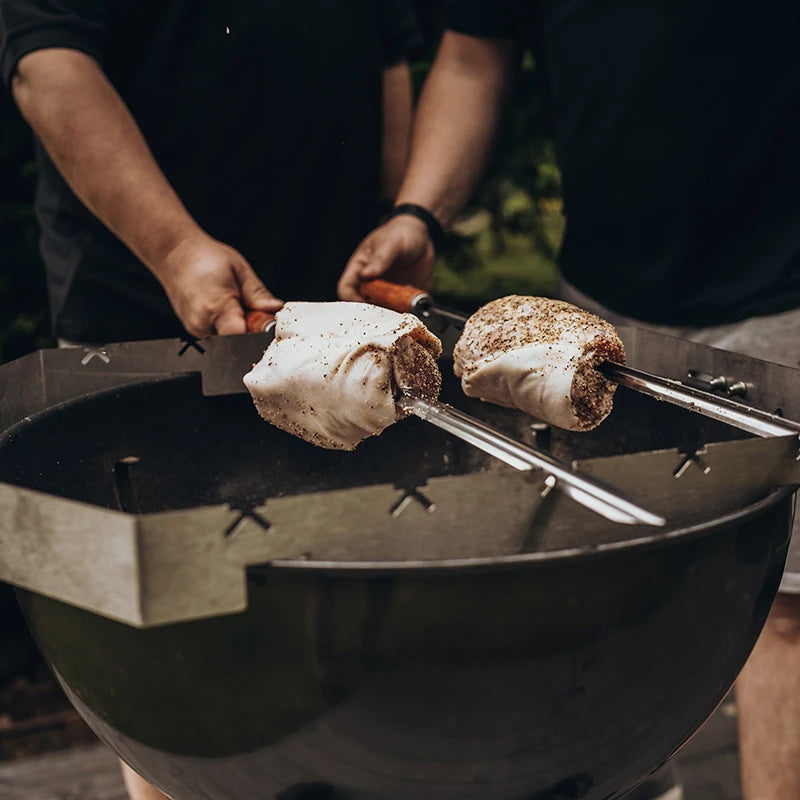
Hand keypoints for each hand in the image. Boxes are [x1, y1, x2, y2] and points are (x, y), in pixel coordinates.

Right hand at [158, 235, 282, 336]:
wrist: (174, 254)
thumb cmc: (204, 257)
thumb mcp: (240, 270)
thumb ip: (258, 294)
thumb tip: (275, 309)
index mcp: (216, 307)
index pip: (244, 338)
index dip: (260, 332)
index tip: (267, 321)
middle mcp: (203, 324)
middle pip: (239, 342)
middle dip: (252, 330)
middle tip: (255, 309)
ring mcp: (197, 329)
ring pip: (230, 340)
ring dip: (241, 328)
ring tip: (237, 304)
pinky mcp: (195, 330)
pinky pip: (220, 336)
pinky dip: (229, 326)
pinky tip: (228, 309)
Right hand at [337, 215, 434, 300]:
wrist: (422, 235)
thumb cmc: (400, 233)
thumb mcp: (391, 242)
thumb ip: (380, 259)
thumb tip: (366, 275)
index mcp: (360, 268)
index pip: (346, 289)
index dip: (351, 300)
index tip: (366, 302)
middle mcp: (370, 283)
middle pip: (364, 305)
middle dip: (375, 309)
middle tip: (389, 305)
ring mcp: (386, 291)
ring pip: (384, 310)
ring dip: (393, 309)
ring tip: (405, 299)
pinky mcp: (401, 296)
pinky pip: (403, 308)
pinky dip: (408, 307)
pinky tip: (415, 295)